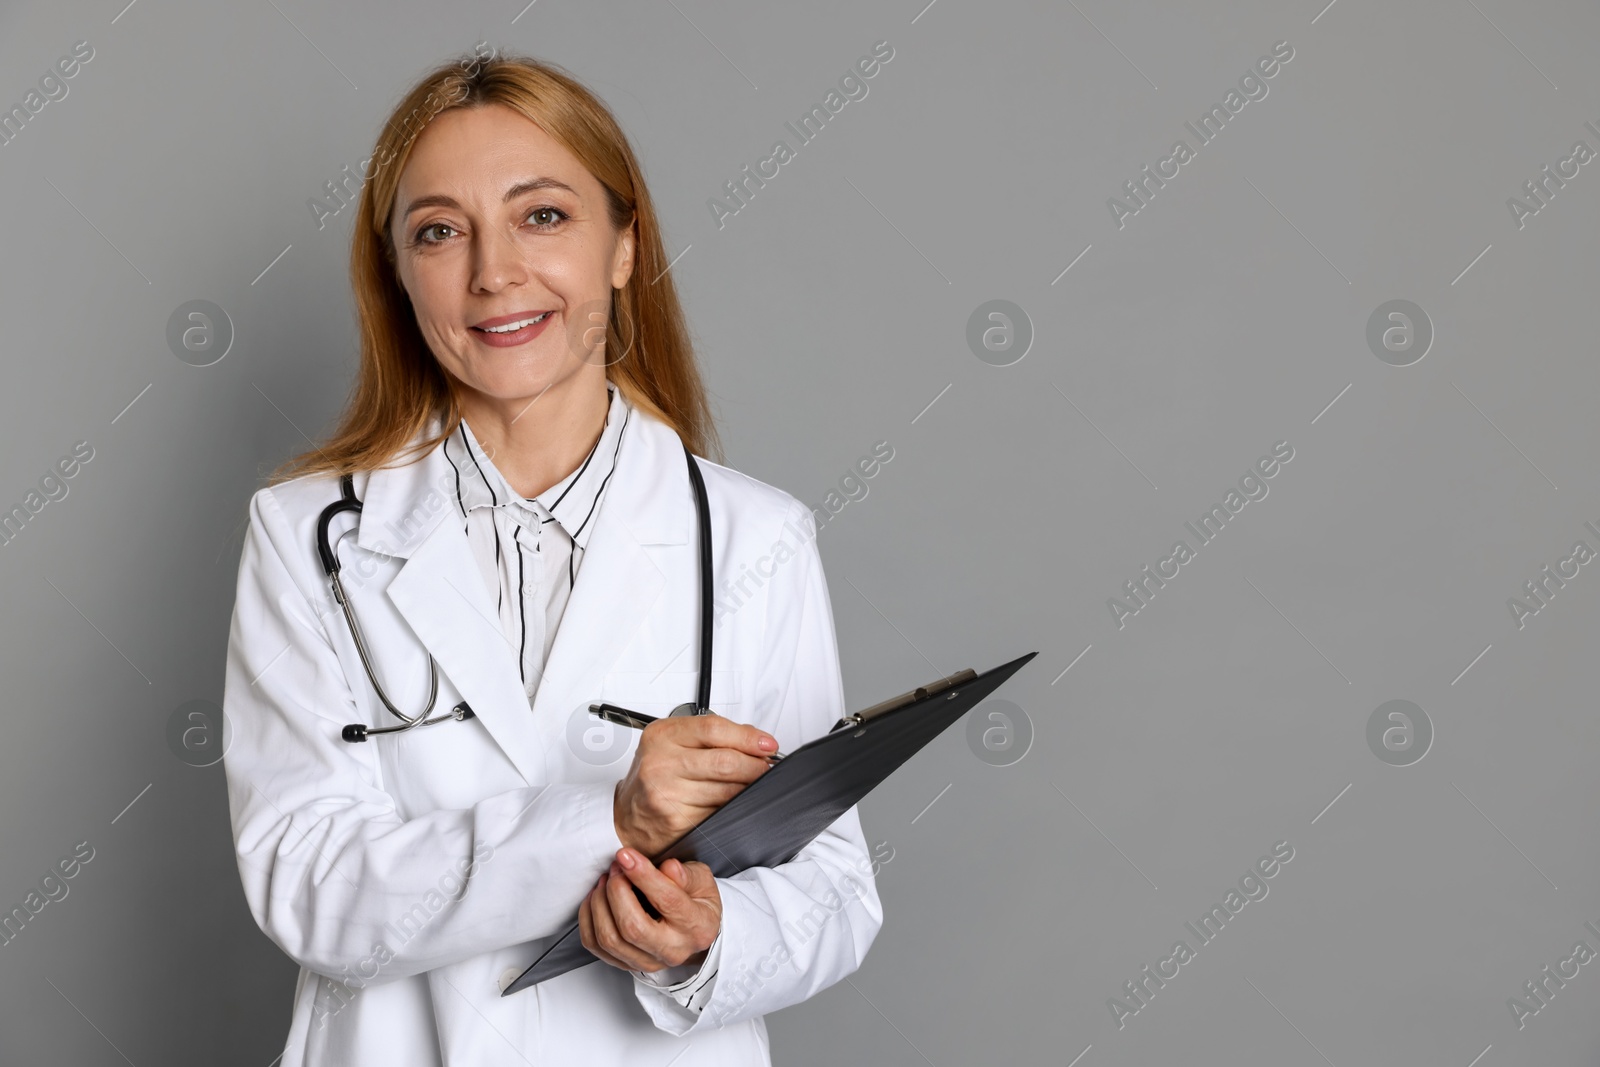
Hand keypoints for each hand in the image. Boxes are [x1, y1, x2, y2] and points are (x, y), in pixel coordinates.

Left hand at [579, 848, 721, 973]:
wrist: (694, 932)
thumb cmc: (697, 902)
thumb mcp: (702, 881)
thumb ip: (686, 874)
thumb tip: (668, 868)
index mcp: (697, 926)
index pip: (667, 901)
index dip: (642, 875)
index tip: (625, 855)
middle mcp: (673, 950)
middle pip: (632, 928)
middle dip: (616, 891)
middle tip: (616, 868)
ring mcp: (648, 962)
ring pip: (610, 939)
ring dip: (600, 903)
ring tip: (606, 880)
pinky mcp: (627, 964)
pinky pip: (595, 946)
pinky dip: (589, 918)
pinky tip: (596, 899)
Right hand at [612, 712, 777, 856]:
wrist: (627, 816)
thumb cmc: (654, 776)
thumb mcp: (673, 743)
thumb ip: (712, 736)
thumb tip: (757, 740)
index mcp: (662, 736)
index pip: (714, 729)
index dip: (748, 737)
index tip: (767, 745)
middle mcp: (661, 763)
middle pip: (725, 761)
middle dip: (755, 766)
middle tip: (764, 768)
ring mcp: (667, 794)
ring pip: (727, 790)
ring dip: (747, 789)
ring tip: (748, 785)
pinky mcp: (677, 821)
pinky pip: (719, 812)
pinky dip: (731, 808)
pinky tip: (729, 803)